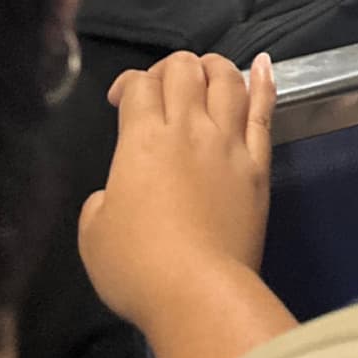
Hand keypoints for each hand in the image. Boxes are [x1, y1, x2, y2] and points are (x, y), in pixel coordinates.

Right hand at [78, 51, 275, 333]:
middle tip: (161, 89)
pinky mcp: (259, 165)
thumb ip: (100, 201)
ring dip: (213, 66)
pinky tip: (262, 64)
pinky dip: (263, 82)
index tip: (120, 100)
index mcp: (142, 140)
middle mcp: (189, 129)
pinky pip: (264, 113)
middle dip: (168, 68)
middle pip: (184, 70)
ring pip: (226, 81)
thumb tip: (114, 194)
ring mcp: (229, 143)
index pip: (139, 86)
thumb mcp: (93, 235)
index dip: (127, 83)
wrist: (199, 293)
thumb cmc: (138, 268)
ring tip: (205, 69)